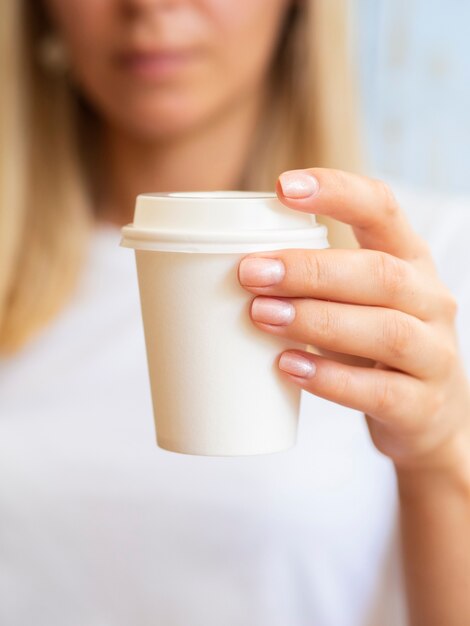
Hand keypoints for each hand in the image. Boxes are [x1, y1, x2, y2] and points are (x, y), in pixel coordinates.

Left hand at [237, 168, 469, 470]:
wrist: (428, 413)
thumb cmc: (376, 344)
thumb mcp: (360, 301)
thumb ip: (316, 281)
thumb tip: (236, 266)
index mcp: (410, 261)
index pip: (383, 210)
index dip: (337, 192)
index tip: (283, 187)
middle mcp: (430, 300)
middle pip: (380, 273)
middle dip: (311, 270)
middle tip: (251, 272)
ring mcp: (433, 354)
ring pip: (385, 330)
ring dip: (317, 320)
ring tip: (262, 315)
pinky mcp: (422, 406)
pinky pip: (379, 391)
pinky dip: (331, 378)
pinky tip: (289, 367)